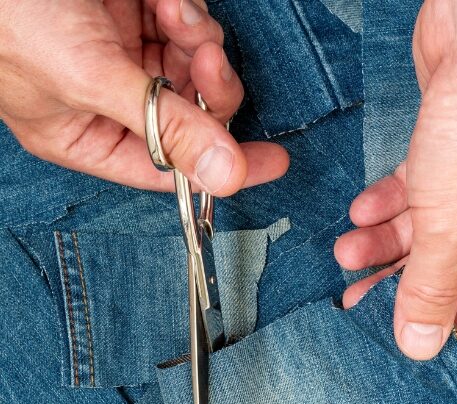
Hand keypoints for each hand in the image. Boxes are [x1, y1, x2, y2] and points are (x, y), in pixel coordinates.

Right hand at [0, 0, 288, 193]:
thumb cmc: (9, 17)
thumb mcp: (88, 79)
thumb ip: (161, 126)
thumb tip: (227, 177)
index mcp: (91, 136)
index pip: (172, 168)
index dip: (223, 166)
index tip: (274, 162)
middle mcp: (114, 102)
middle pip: (192, 114)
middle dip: (211, 89)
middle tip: (209, 59)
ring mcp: (127, 56)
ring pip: (195, 66)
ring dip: (198, 40)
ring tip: (174, 13)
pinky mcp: (135, 15)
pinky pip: (185, 24)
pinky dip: (185, 11)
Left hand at [335, 0, 456, 359]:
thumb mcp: (453, 223)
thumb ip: (432, 284)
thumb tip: (421, 346)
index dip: (442, 312)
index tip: (397, 325)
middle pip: (451, 257)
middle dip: (399, 274)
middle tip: (355, 292)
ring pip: (430, 220)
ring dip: (385, 237)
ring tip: (345, 250)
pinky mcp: (454, 138)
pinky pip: (419, 184)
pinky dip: (390, 199)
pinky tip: (360, 209)